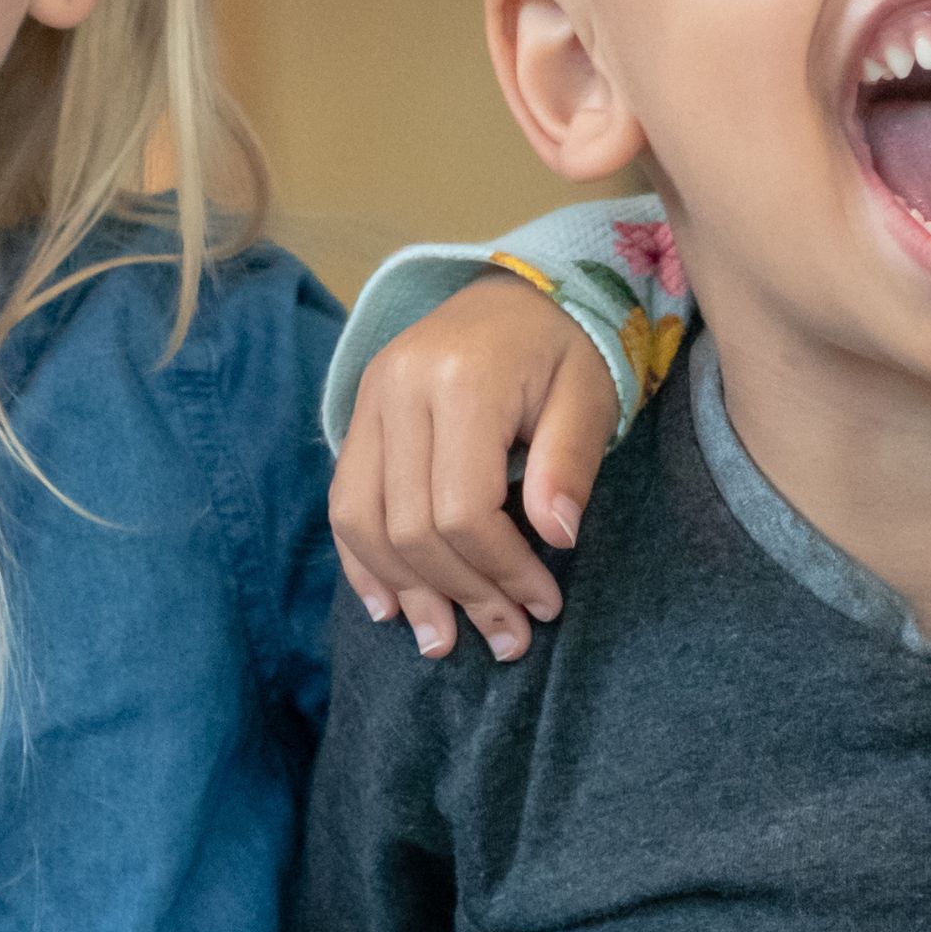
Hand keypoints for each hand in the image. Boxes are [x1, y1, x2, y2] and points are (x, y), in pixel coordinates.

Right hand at [332, 278, 620, 659]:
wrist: (520, 291)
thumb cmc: (565, 349)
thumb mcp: (588, 397)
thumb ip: (569, 463)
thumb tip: (557, 538)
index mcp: (461, 380)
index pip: (463, 509)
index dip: (501, 571)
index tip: (543, 606)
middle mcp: (399, 388)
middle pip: (410, 524)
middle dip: (460, 593)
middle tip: (506, 639)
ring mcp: (369, 400)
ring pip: (363, 520)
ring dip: (404, 590)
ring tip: (442, 639)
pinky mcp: (358, 414)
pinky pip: (342, 501)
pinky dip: (362, 560)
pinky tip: (389, 605)